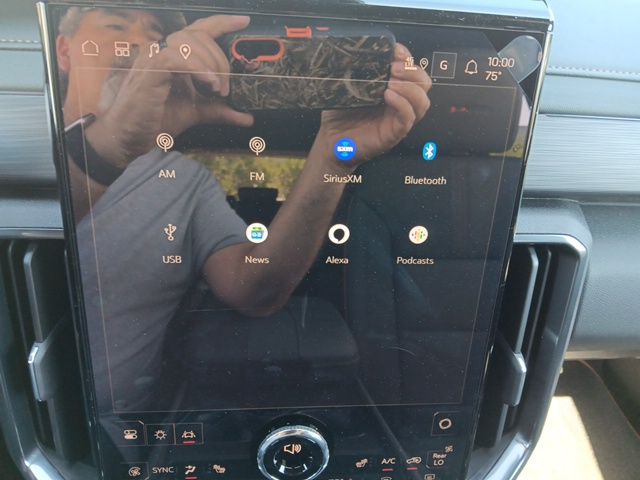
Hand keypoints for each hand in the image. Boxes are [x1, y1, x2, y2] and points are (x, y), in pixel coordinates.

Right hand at [87, 15, 253, 167]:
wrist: (130, 137)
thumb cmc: (156, 120)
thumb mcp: (196, 112)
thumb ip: (220, 111)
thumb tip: (247, 118)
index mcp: (176, 56)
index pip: (199, 30)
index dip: (221, 23)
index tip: (243, 23)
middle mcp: (163, 51)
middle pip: (199, 36)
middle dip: (220, 59)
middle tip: (225, 88)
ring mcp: (154, 58)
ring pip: (188, 43)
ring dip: (211, 64)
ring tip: (217, 89)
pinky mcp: (149, 71)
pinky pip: (176, 57)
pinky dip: (197, 68)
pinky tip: (209, 83)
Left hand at [313, 43, 431, 168]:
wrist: (331, 141)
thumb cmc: (339, 115)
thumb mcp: (347, 87)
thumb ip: (356, 70)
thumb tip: (356, 50)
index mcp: (393, 89)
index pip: (412, 70)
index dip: (408, 57)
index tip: (396, 50)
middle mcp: (400, 103)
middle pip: (424, 84)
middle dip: (413, 72)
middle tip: (394, 68)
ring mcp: (399, 119)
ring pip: (422, 101)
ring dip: (410, 88)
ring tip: (391, 82)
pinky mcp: (394, 134)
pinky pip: (408, 118)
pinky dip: (402, 104)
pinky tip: (389, 97)